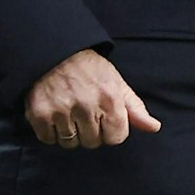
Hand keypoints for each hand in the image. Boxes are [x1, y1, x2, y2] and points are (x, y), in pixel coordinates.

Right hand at [24, 48, 160, 148]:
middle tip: (84, 111)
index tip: (103, 118)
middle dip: (89, 131)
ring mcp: (61, 110)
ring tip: (68, 111)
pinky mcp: (39, 113)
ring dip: (69, 132)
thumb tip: (154, 127)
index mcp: (110, 99)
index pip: (116, 138)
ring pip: (70, 143)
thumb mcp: (117, 83)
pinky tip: (54, 113)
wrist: (55, 51)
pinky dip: (50, 131)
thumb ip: (135, 108)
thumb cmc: (90, 69)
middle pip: (92, 143)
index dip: (110, 130)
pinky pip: (48, 139)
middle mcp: (86, 106)